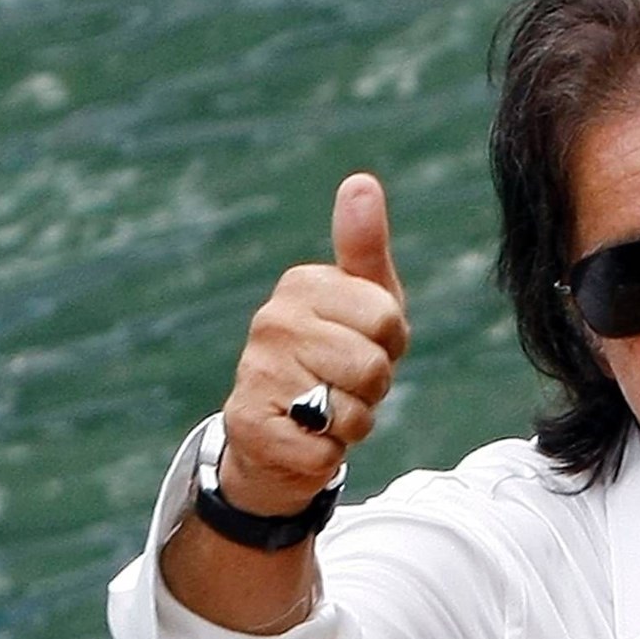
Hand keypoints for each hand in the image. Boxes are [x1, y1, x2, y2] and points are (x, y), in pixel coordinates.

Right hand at [216, 172, 409, 515]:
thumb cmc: (333, 358)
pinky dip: (326, 457)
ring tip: (324, 411)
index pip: (389, 320)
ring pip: (351, 412)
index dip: (390, 344)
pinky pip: (326, 453)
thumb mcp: (362, 299)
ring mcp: (256, 374)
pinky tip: (303, 440)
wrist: (278, 435)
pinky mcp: (249, 428)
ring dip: (350, 424)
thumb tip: (360, 182)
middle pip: (373, 367)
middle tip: (343, 383)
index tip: (361, 343)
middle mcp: (272, 322)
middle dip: (372, 387)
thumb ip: (364, 244)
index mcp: (301, 284)